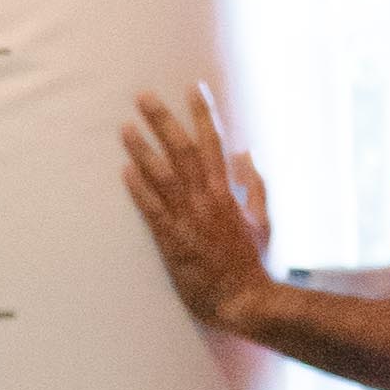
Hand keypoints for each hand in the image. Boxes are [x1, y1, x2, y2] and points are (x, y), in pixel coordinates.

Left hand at [121, 87, 274, 333]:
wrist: (246, 300)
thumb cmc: (255, 262)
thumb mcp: (264, 219)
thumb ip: (256, 184)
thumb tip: (248, 152)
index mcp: (229, 191)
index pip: (214, 142)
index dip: (203, 113)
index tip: (193, 88)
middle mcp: (207, 199)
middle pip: (182, 150)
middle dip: (163, 120)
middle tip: (143, 97)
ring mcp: (189, 219)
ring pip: (162, 175)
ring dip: (142, 149)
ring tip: (125, 127)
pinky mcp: (172, 241)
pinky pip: (152, 210)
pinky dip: (139, 189)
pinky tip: (124, 170)